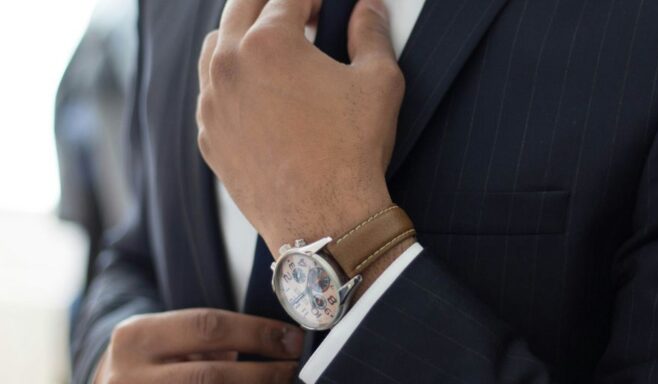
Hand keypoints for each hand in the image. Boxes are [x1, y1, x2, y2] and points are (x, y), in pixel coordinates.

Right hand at [93, 309, 303, 383]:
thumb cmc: (149, 362)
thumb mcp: (165, 339)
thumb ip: (208, 340)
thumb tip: (277, 345)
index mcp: (137, 337)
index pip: (208, 326)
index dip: (257, 333)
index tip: (292, 340)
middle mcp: (129, 376)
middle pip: (212, 376)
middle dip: (264, 374)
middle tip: (295, 369)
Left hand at [196, 0, 404, 255]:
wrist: (325, 221)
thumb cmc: (353, 152)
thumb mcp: (378, 82)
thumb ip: (371, 32)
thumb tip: (369, 7)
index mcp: (268, 43)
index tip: (326, 4)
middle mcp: (228, 67)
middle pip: (241, 7)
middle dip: (272, 2)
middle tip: (302, 12)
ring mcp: (212, 105)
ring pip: (215, 47)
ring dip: (243, 35)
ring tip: (274, 47)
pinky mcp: (208, 138)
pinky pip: (210, 94)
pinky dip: (231, 81)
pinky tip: (258, 93)